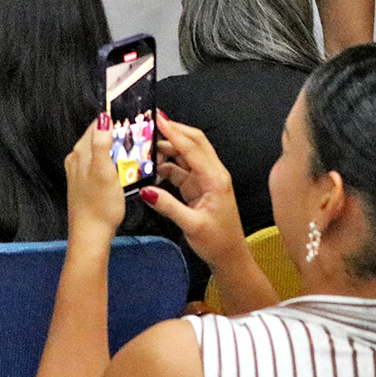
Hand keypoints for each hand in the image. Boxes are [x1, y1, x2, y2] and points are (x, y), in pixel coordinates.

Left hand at [65, 120, 126, 243]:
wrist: (91, 234)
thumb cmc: (100, 205)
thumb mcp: (104, 171)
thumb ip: (101, 144)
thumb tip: (102, 118)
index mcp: (80, 152)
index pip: (96, 125)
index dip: (112, 119)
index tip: (130, 115)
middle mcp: (76, 158)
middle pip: (96, 137)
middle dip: (114, 132)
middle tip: (135, 131)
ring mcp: (78, 171)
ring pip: (97, 150)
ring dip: (112, 146)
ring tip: (132, 146)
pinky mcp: (84, 182)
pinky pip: (97, 163)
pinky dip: (109, 160)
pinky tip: (120, 166)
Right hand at [140, 112, 245, 270]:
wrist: (229, 257)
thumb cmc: (217, 243)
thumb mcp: (193, 226)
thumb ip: (169, 206)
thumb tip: (145, 189)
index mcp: (216, 179)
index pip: (193, 149)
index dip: (175, 133)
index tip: (158, 119)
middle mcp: (212, 174)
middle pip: (193, 142)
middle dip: (173, 131)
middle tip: (149, 124)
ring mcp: (204, 179)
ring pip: (185, 154)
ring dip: (167, 148)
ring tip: (145, 147)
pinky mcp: (196, 186)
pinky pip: (179, 168)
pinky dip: (165, 165)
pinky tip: (152, 169)